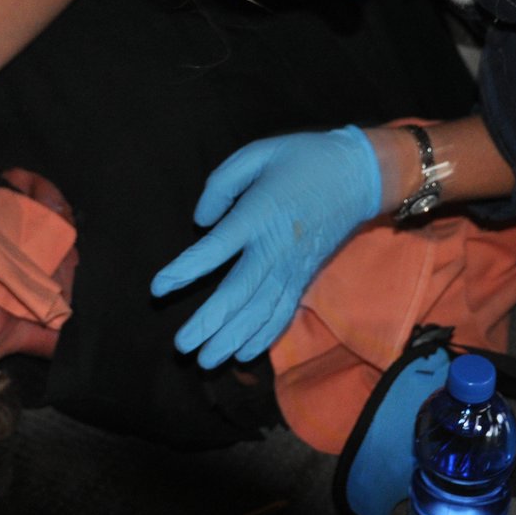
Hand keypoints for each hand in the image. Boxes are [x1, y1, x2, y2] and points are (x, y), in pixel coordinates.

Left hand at [151, 125, 381, 367]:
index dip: (186, 270)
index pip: (217, 248)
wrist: (358, 175)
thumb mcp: (258, 153)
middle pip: (239, 292)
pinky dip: (263, 337)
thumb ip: (222, 183)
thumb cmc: (302, 159)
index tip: (158, 288)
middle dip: (209, 322)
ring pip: (261, 311)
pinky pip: (282, 313)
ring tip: (206, 361)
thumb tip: (201, 221)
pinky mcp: (304, 277)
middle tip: (182, 346)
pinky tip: (242, 354)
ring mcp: (293, 267)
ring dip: (232, 339)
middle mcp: (275, 248)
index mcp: (259, 214)